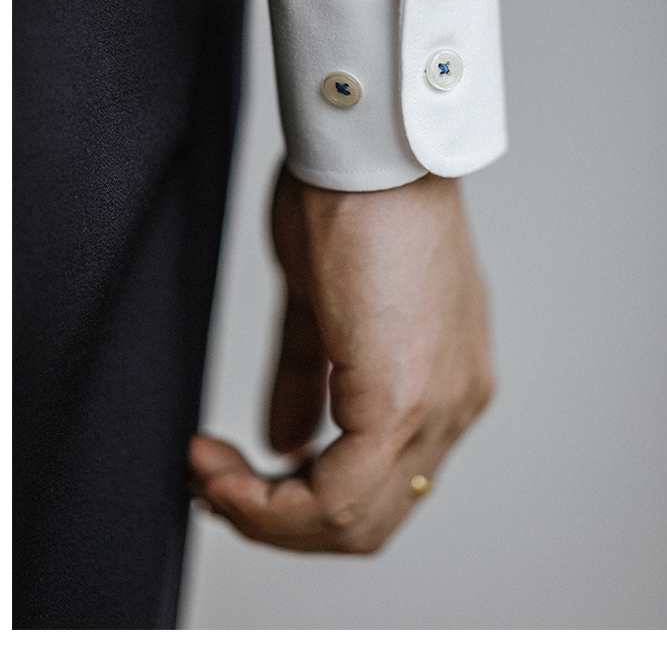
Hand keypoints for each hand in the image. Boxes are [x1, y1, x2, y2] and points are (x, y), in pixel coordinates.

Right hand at [188, 163, 493, 553]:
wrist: (370, 146)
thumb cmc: (354, 198)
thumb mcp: (323, 304)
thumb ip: (307, 378)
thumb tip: (285, 439)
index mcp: (447, 379)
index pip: (383, 484)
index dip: (301, 500)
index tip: (233, 471)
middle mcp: (455, 402)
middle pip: (371, 519)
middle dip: (281, 519)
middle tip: (215, 488)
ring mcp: (437, 404)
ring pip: (355, 521)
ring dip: (268, 516)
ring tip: (211, 478)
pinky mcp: (401, 397)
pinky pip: (337, 495)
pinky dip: (269, 500)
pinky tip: (222, 466)